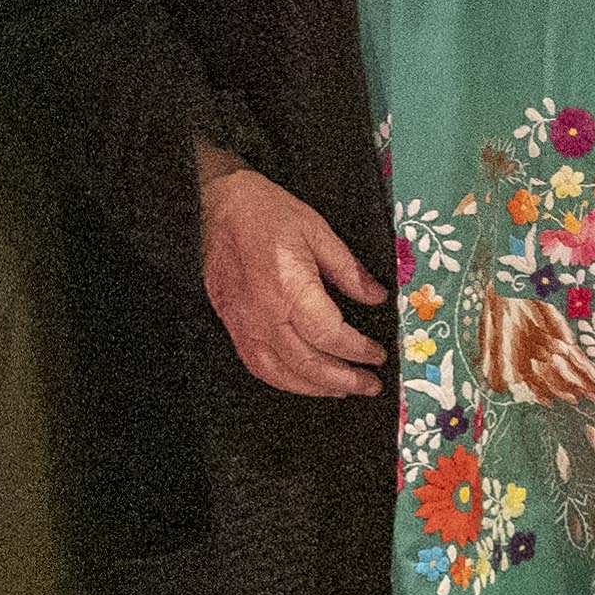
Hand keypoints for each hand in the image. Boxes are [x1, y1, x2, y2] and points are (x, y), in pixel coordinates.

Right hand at [195, 159, 386, 400]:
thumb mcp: (318, 231)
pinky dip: (284, 380)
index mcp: (289, 289)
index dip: (359, 351)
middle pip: (308, 364)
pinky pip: (257, 365)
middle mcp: (264, 315)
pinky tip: (303, 381)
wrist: (217, 205)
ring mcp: (244, 324)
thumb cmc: (267, 212)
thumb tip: (376, 297)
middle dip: (344, 380)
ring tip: (342, 389)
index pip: (330, 336)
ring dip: (316, 388)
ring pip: (282, 374)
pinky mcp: (231, 325)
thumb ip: (348, 270)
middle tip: (369, 384)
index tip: (378, 354)